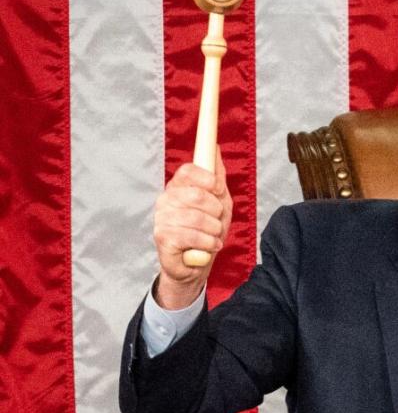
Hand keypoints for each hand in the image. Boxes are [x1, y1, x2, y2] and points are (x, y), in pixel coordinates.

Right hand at [153, 149, 232, 308]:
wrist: (195, 265)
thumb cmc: (207, 230)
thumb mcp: (219, 200)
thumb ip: (216, 175)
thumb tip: (215, 147)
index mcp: (178, 187)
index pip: (188, 171)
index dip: (208, 179)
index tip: (219, 189)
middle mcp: (166, 200)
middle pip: (198, 195)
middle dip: (216, 210)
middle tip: (217, 220)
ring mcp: (162, 219)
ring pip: (198, 218)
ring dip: (215, 230)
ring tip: (213, 236)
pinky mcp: (162, 238)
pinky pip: (193, 236)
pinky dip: (209, 243)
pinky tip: (209, 246)